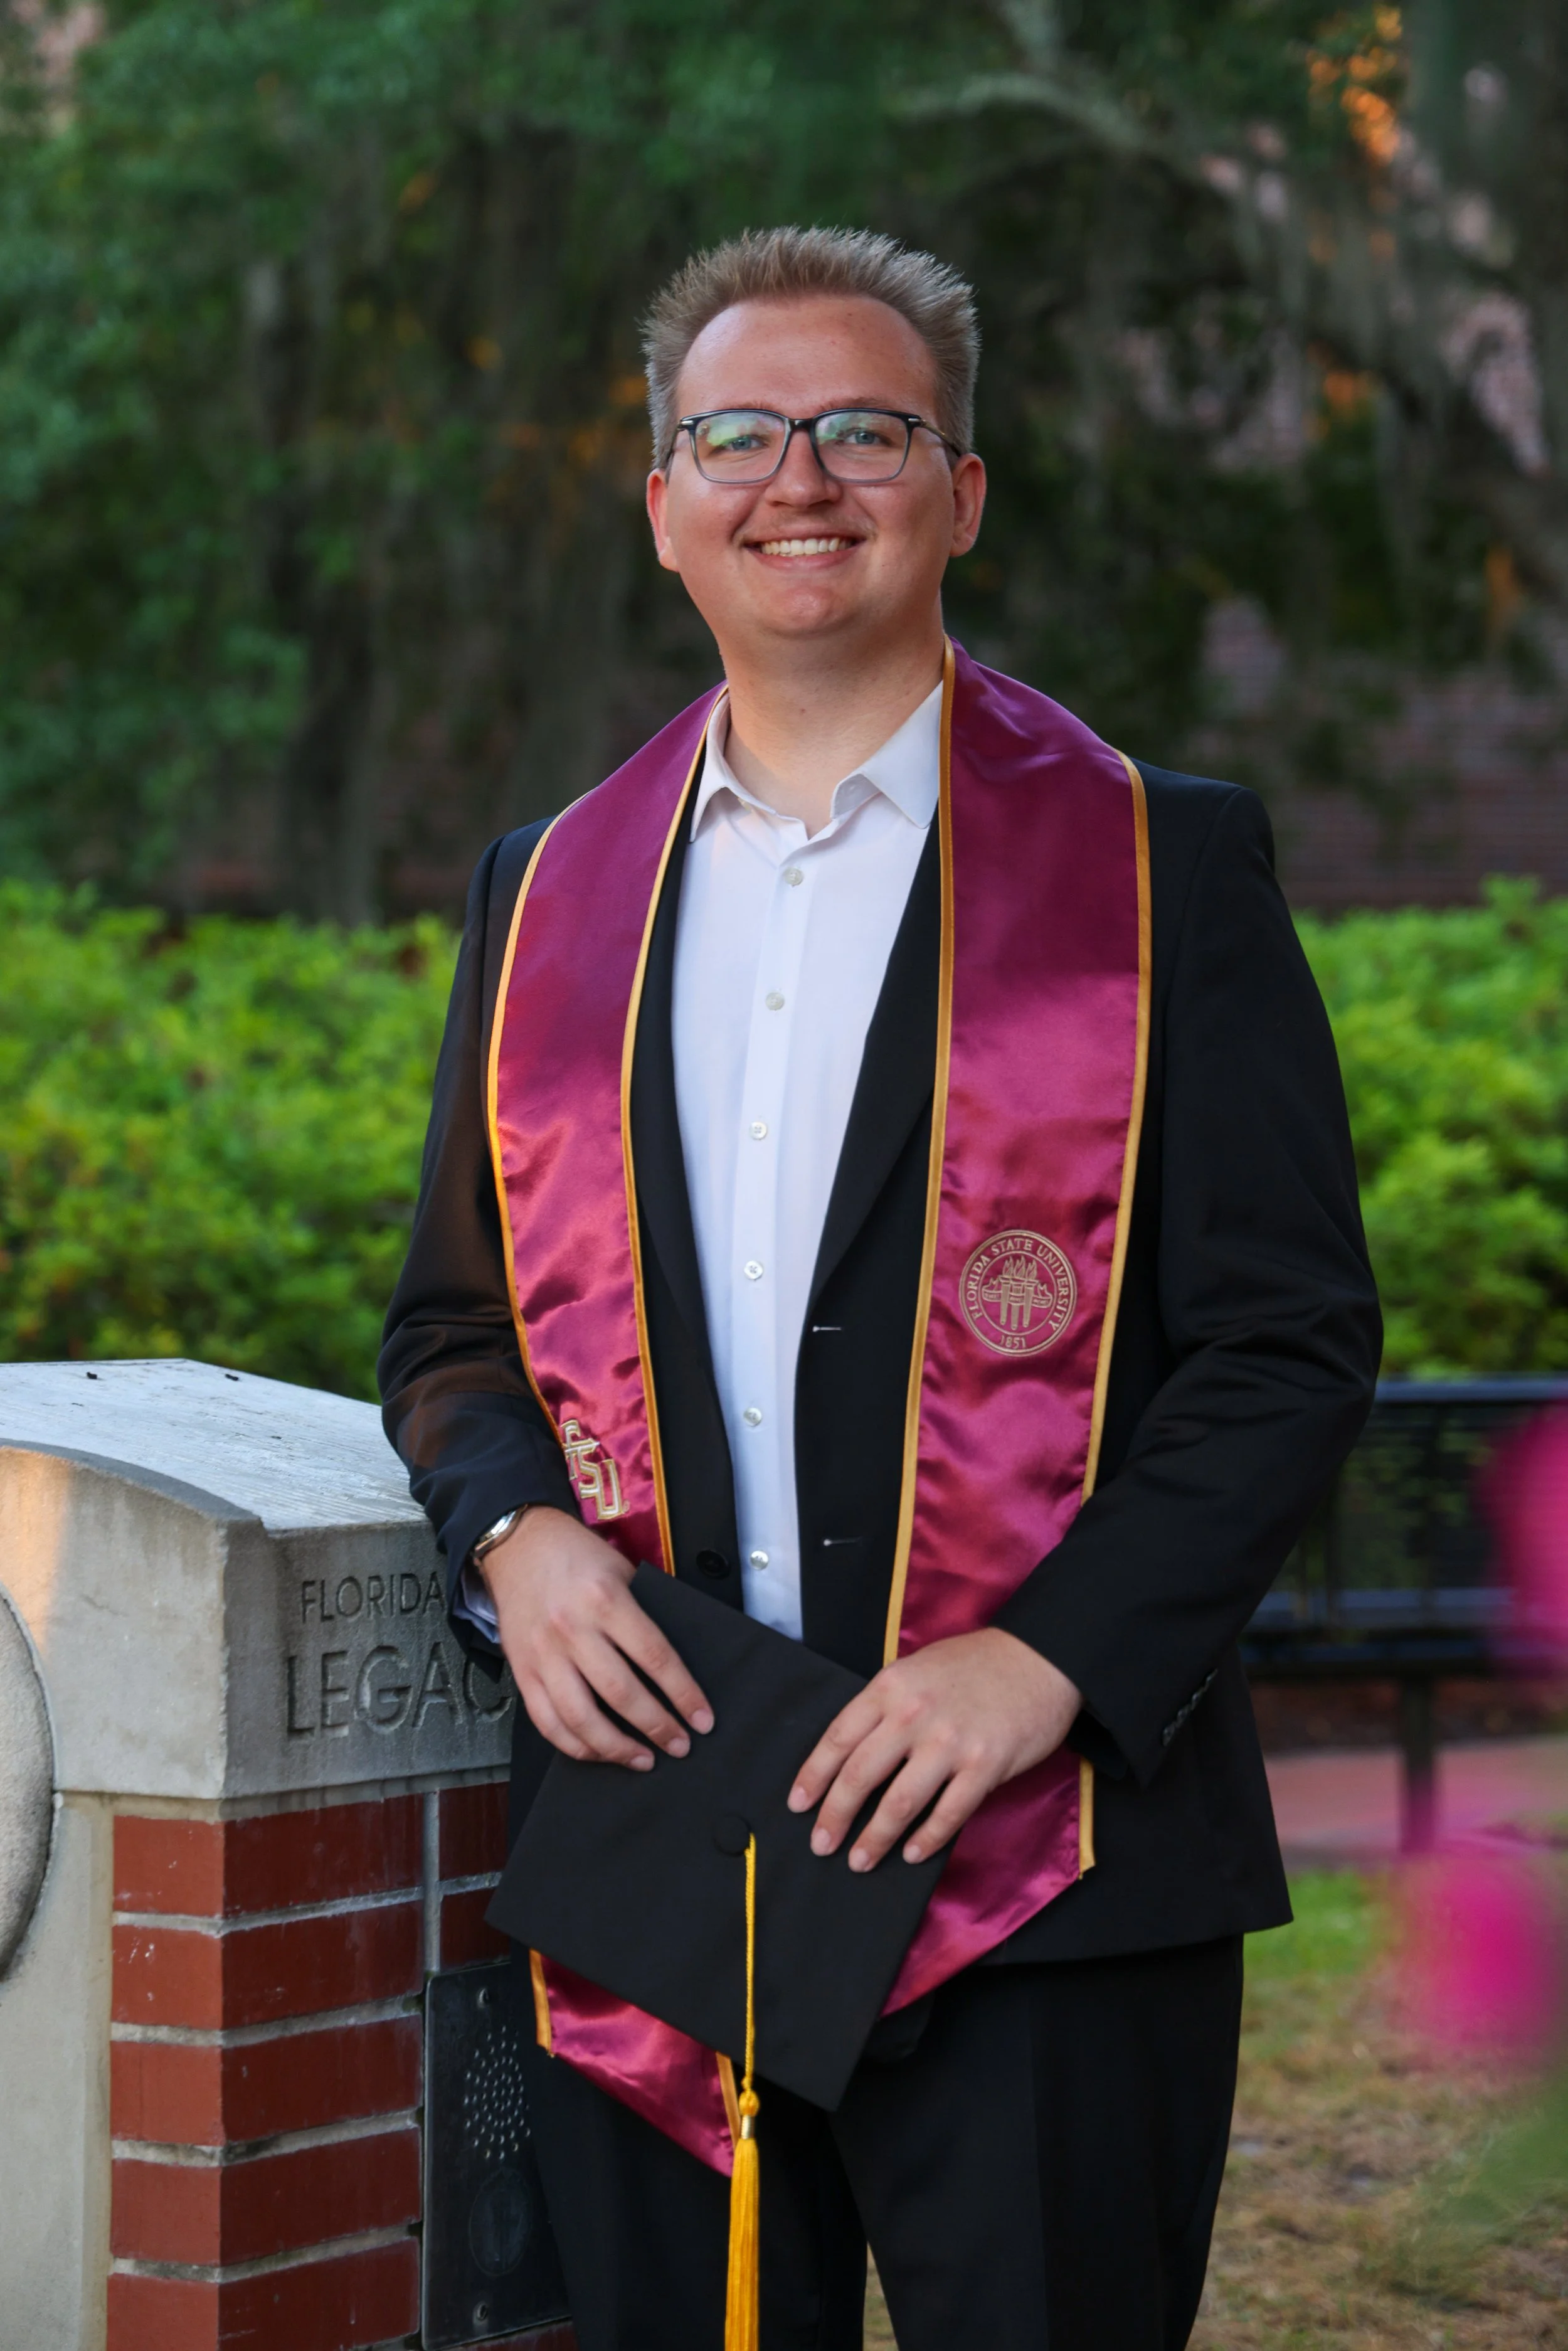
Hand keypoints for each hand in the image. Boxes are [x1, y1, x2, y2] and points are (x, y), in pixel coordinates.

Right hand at [480, 1508, 712, 1770]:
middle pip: (621, 1694)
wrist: (518, 1545)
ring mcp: (543, 1654)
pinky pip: (547, 1722)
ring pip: (580, 1718)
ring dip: (617, 1749)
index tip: (702, 1719)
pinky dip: (575, 1746)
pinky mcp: (521, 1671)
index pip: (655, 1657)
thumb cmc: (576, 1557)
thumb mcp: (622, 1571)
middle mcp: (573, 1629)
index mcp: (606, 1599)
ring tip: (643, 1760)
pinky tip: (600, 1752)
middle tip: (680, 1745)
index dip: (683, 1694)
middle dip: (657, 1728)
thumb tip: (677, 1666)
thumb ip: (645, 1613)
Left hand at [788, 1629, 1079, 1870]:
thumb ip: (885, 1706)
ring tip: (860, 1860)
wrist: (1038, 1659)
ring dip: (875, 1838)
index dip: (814, 1775)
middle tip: (822, 1844)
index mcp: (891, 1686)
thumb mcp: (917, 1669)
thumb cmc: (974, 1666)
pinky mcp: (985, 1766)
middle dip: (835, 1816)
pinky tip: (912, 1853)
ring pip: (900, 1802)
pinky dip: (926, 1839)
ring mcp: (950, 1742)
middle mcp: (914, 1714)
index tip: (799, 1805)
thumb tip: (853, 1755)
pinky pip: (948, 1813)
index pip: (839, 1737)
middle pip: (861, 1775)